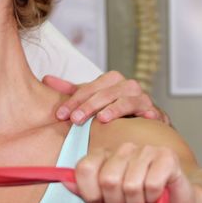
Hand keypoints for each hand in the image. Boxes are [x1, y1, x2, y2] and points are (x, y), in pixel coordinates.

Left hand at [44, 71, 165, 124]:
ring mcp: (142, 98)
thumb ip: (72, 91)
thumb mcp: (92, 99)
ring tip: (102, 119)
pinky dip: (147, 114)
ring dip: (114, 108)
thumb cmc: (114, 110)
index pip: (89, 87)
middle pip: (106, 92)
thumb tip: (46, 79)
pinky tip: (140, 119)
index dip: (73, 100)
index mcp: (111, 81)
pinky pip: (151, 111)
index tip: (60, 114)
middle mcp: (127, 86)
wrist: (144, 123)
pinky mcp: (155, 112)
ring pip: (127, 99)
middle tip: (74, 120)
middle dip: (89, 106)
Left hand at [67, 142, 201, 202]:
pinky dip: (154, 198)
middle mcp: (124, 149)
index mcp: (105, 157)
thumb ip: (86, 194)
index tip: (104, 202)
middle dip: (118, 202)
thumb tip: (63, 180)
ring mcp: (146, 150)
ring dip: (137, 202)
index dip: (92, 194)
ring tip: (144, 200)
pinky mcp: (167, 156)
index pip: (84, 169)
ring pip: (130, 184)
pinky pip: (151, 184)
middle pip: (107, 179)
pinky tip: (158, 195)